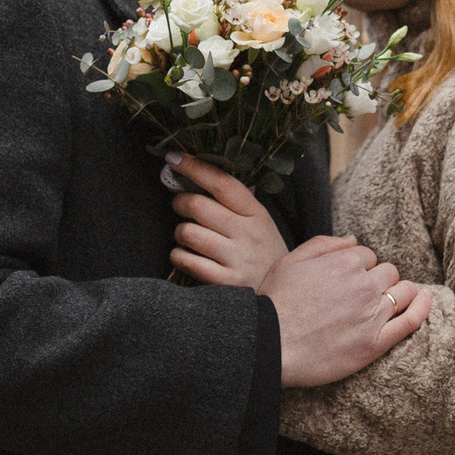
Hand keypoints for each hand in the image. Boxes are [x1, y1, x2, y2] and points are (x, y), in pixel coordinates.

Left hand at [168, 154, 290, 288]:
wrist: (280, 297)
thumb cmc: (260, 253)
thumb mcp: (258, 223)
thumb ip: (233, 203)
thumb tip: (193, 176)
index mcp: (256, 213)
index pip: (222, 183)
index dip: (195, 167)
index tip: (174, 158)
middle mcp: (248, 234)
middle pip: (198, 206)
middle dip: (180, 202)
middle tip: (181, 205)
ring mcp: (237, 260)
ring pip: (188, 233)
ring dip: (180, 232)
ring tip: (188, 237)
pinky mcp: (225, 283)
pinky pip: (186, 261)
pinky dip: (179, 256)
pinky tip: (187, 256)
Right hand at [264, 236, 431, 386]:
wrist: (269, 345)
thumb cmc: (275, 303)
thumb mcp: (290, 261)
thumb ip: (323, 244)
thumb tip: (353, 239)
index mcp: (343, 262)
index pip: (368, 256)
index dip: (359, 267)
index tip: (347, 281)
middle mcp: (362, 285)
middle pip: (388, 272)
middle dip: (378, 279)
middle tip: (360, 295)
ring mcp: (372, 314)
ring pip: (403, 291)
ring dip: (398, 292)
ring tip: (388, 301)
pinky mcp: (376, 343)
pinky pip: (412, 320)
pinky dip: (422, 308)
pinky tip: (426, 300)